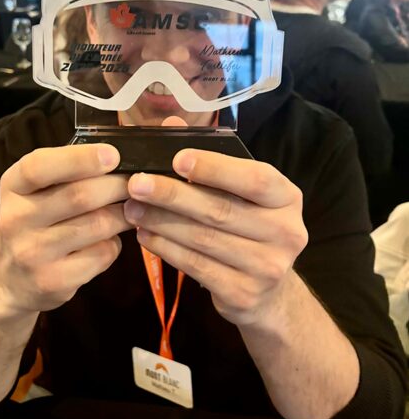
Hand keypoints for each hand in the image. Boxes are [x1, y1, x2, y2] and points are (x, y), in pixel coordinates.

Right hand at [0, 144, 130, 313]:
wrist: (10, 282)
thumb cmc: (33, 222)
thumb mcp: (34, 191)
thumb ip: (65, 171)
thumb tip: (116, 155)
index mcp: (12, 186)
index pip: (39, 166)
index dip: (80, 159)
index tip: (112, 155)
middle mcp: (16, 219)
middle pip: (79, 196)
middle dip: (117, 186)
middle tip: (137, 183)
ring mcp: (33, 254)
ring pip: (98, 225)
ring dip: (123, 214)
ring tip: (130, 208)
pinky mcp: (54, 281)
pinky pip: (102, 254)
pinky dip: (114, 243)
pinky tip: (109, 239)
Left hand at [124, 149, 307, 326]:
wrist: (268, 290)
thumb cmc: (248, 226)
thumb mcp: (240, 192)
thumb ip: (210, 159)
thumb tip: (170, 125)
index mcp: (286, 197)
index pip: (255, 179)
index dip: (216, 168)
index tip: (177, 159)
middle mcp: (286, 232)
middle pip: (221, 210)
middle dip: (173, 195)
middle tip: (135, 184)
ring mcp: (268, 267)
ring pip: (203, 240)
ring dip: (161, 222)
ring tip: (131, 208)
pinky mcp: (244, 294)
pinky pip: (196, 267)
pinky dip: (165, 249)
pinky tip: (145, 235)